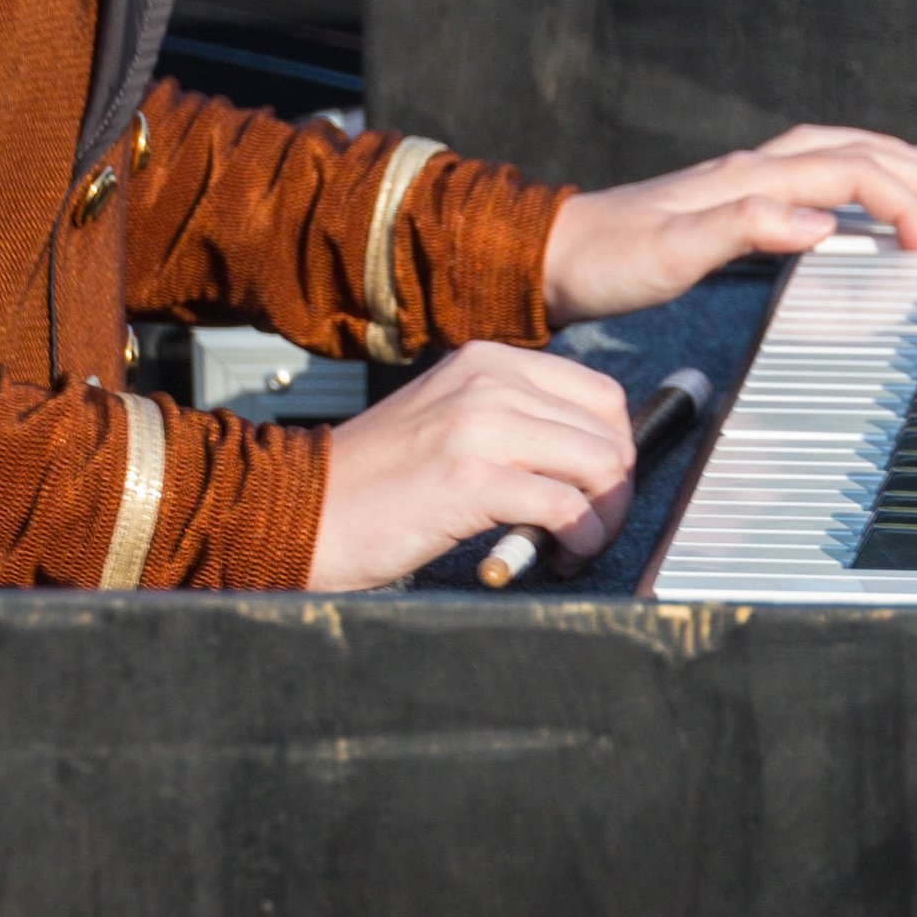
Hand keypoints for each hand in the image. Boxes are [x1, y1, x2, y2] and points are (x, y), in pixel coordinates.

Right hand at [307, 339, 634, 589]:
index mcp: (488, 360)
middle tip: (587, 532)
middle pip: (610, 432)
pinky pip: (568, 507)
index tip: (595, 495)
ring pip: (601, 465)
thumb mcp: (451, 421)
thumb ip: (515, 422)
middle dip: (614, 493)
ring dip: (602, 520)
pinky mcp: (470, 477)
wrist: (302, 512)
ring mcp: (480, 424)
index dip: (614, 453)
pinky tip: (555, 556)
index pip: (600, 397)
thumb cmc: (376, 484)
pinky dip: (579, 539)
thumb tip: (596, 459)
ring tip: (569, 548)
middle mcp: (489, 380)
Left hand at [543, 126, 916, 322]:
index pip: (852, 175)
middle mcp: (753, 171)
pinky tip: (855, 197)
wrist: (551, 258)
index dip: (903, 202)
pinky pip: (813, 174)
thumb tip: (822, 223)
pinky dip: (852, 176)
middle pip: (857, 155)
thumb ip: (749, 229)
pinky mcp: (731, 201)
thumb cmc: (608, 259)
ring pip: (837, 155)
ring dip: (893, 165)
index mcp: (751, 179)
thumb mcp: (676, 252)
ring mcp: (743, 182)